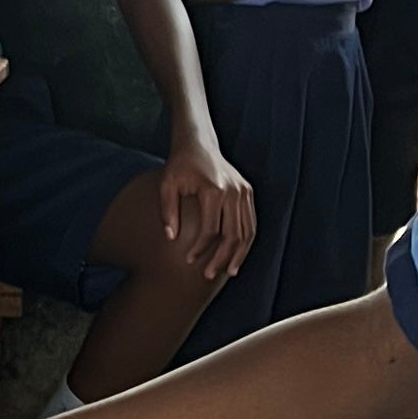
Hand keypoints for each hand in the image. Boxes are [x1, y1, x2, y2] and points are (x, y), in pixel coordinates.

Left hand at [157, 138, 256, 281]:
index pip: (210, 229)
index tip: (189, 261)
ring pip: (247, 231)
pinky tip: (237, 255)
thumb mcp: (167, 185)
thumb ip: (167, 211)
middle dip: (221, 258)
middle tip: (209, 275)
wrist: (198, 143)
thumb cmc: (179, 165)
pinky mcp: (247, 191)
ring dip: (238, 254)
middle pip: (232, 234)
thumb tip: (170, 238)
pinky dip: (246, 241)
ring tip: (229, 271)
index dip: (200, 249)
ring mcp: (243, 191)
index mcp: (214, 190)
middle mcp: (233, 191)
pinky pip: (250, 222)